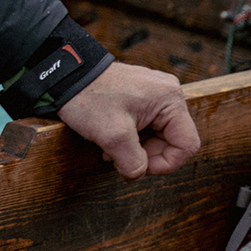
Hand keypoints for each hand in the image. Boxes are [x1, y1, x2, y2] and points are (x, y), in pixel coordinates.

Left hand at [57, 61, 199, 178]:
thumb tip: (138, 174)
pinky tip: (110, 139)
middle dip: (146, 156)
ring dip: (135, 150)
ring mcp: (153, 96)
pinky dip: (130, 139)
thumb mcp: (112, 135)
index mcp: (169, 99)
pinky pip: (145, 128)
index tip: (139, 168)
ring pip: (157, 138)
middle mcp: (167, 95)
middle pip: (171, 142)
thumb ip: (132, 162)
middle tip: (118, 158)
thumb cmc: (88, 97)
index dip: (166, 164)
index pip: (187, 144)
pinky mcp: (140, 98)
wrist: (64, 75)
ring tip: (110, 148)